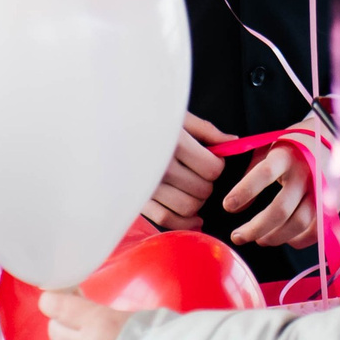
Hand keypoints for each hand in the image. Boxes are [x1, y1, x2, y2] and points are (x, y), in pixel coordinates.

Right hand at [143, 113, 229, 231]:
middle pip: (202, 189)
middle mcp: (160, 167)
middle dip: (207, 183)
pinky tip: (194, 217)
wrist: (107, 125)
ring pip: (188, 207)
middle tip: (200, 173)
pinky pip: (166, 220)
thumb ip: (206, 130)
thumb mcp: (176, 115)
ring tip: (193, 188)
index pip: (212, 168)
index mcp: (173, 142)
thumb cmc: (144, 118)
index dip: (217, 165)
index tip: (211, 159)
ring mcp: (147, 187)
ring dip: (198, 202)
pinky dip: (185, 223)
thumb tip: (232, 142)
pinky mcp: (137, 201)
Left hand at [226, 134, 323, 248]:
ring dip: (274, 237)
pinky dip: (298, 240)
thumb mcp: (269, 149)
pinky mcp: (335, 203)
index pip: (264, 173)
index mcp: (287, 154)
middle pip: (280, 209)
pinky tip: (284, 238)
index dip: (245, 191)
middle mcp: (307, 172)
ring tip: (258, 239)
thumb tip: (234, 206)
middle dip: (256, 228)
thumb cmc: (292, 147)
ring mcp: (323, 190)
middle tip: (238, 236)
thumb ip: (250, 173)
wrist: (331, 141)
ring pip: (298, 224)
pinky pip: (316, 231)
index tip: (227, 206)